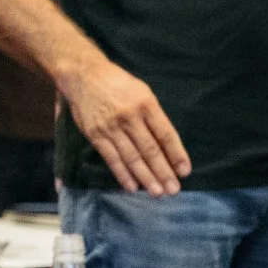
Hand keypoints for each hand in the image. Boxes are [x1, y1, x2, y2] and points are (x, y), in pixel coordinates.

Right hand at [53, 55, 188, 193]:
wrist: (83, 75)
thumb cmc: (117, 83)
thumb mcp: (141, 91)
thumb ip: (153, 115)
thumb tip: (166, 144)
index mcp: (145, 103)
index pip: (165, 134)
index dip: (177, 154)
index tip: (185, 171)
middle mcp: (129, 116)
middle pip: (150, 150)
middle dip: (163, 172)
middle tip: (174, 190)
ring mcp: (111, 127)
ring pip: (132, 157)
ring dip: (146, 177)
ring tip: (157, 193)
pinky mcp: (95, 135)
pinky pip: (111, 158)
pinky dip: (122, 174)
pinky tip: (132, 187)